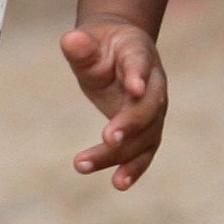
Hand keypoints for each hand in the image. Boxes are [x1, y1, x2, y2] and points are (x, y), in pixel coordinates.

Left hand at [60, 18, 168, 189]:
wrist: (119, 50)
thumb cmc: (101, 46)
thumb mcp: (88, 40)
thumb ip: (81, 46)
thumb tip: (70, 41)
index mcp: (139, 54)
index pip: (141, 64)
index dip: (139, 75)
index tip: (134, 87)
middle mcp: (153, 84)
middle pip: (148, 108)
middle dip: (131, 124)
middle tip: (108, 138)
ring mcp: (153, 110)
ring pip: (145, 136)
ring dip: (122, 154)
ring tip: (86, 165)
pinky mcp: (146, 130)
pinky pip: (142, 152)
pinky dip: (133, 168)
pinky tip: (119, 184)